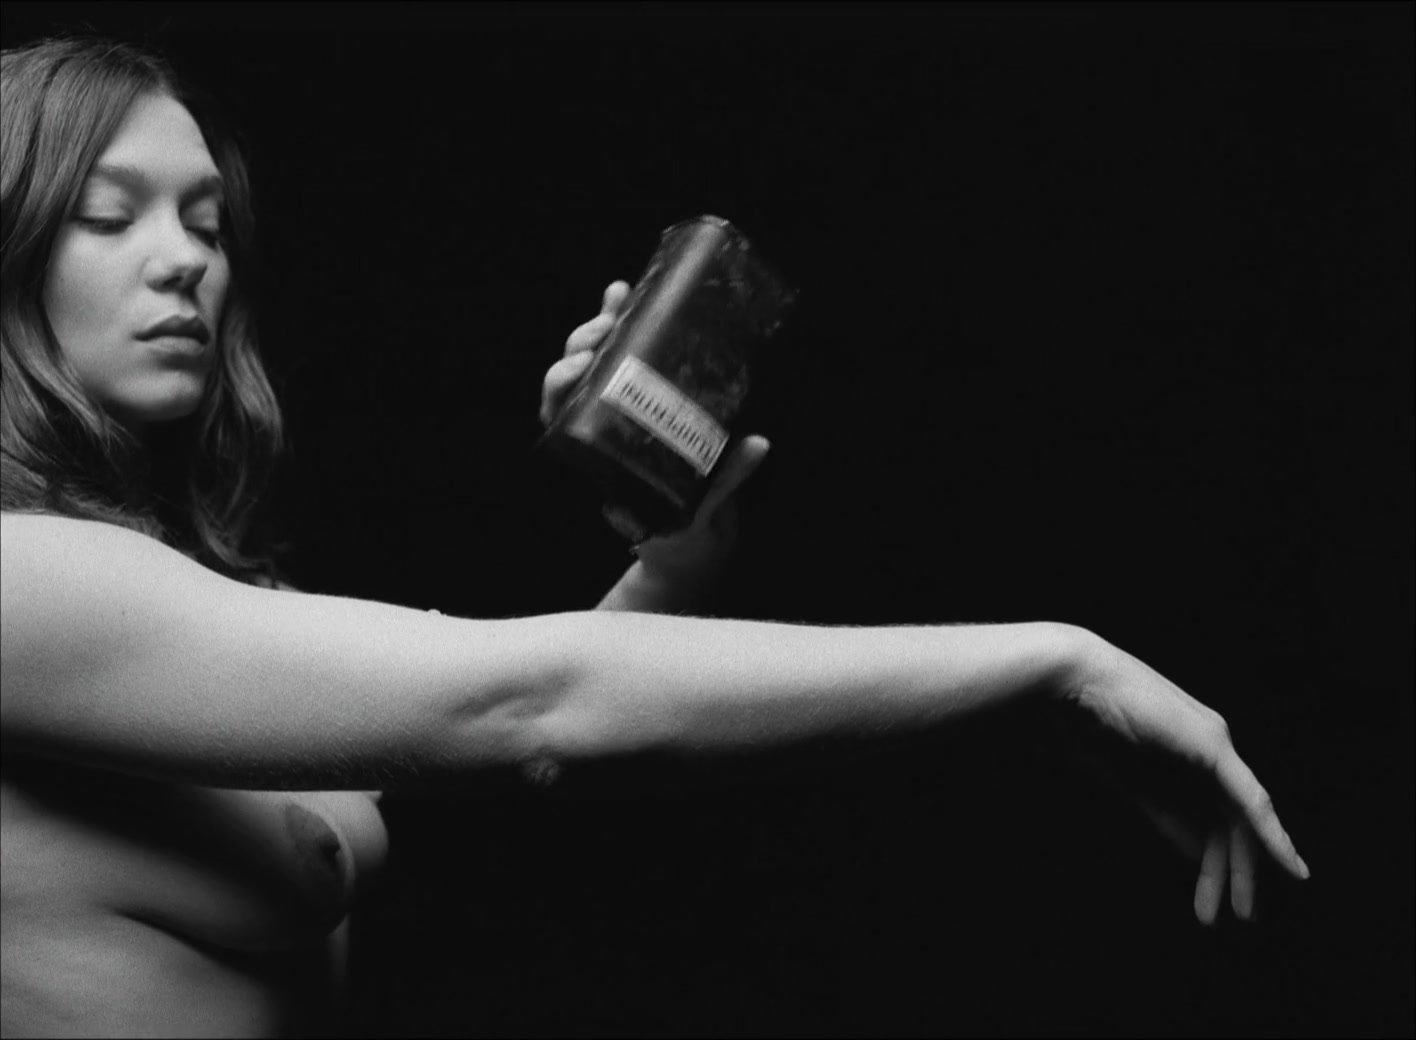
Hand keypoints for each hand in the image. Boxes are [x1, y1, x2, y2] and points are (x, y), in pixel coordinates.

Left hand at [540, 281, 771, 576]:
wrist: (691, 554)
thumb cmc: (683, 543)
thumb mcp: (699, 520)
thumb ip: (724, 484)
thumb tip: (758, 445)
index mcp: (599, 464)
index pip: (560, 417)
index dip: (561, 386)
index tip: (581, 365)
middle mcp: (603, 437)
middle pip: (573, 382)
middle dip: (581, 346)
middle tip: (605, 325)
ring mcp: (622, 418)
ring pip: (597, 367)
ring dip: (602, 327)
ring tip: (617, 294)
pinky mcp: (646, 407)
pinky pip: (629, 364)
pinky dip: (626, 328)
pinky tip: (626, 293)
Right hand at [1046, 630, 1310, 926]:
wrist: (1072, 681)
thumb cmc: (1084, 724)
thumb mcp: (1129, 783)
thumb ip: (1166, 814)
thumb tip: (1197, 852)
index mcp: (1182, 756)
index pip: (1210, 815)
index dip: (1214, 857)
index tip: (1213, 895)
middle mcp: (1207, 750)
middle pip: (1232, 820)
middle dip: (1235, 869)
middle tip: (1239, 913)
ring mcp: (1213, 745)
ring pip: (1244, 816)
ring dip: (1246, 865)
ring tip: (1242, 909)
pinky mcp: (1213, 746)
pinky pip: (1250, 800)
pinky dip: (1271, 834)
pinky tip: (1286, 864)